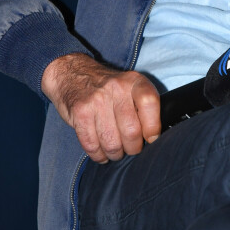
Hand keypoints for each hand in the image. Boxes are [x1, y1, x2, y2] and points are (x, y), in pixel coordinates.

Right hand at [41, 53, 160, 162]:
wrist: (73, 74)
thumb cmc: (108, 88)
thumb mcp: (130, 86)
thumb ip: (143, 106)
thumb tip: (155, 138)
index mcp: (134, 81)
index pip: (149, 103)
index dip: (153, 127)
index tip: (150, 138)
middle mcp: (116, 88)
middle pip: (131, 131)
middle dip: (133, 148)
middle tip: (130, 148)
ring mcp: (96, 100)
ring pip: (112, 142)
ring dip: (115, 153)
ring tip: (115, 151)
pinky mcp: (80, 112)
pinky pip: (92, 144)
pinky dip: (98, 155)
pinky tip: (100, 152)